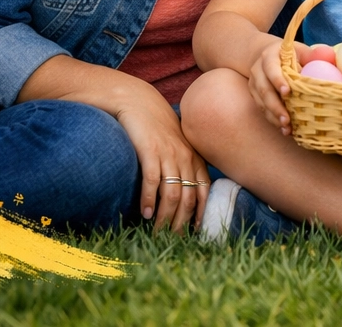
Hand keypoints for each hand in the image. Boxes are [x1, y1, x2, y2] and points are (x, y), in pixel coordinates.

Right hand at [112, 81, 210, 232]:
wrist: (137, 101)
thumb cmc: (156, 127)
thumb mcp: (174, 146)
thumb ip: (181, 166)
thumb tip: (181, 194)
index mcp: (194, 157)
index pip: (203, 191)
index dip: (200, 213)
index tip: (195, 232)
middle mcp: (185, 157)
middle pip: (189, 198)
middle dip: (182, 222)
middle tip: (174, 240)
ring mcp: (168, 154)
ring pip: (172, 194)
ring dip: (165, 217)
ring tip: (158, 233)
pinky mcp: (150, 151)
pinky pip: (153, 181)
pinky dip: (150, 200)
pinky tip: (145, 214)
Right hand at [248, 37, 308, 135]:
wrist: (265, 54)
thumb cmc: (289, 53)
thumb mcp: (299, 49)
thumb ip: (311, 54)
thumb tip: (330, 58)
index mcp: (269, 56)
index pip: (271, 68)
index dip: (278, 80)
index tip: (287, 92)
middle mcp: (258, 70)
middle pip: (264, 89)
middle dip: (275, 106)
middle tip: (286, 120)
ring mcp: (254, 83)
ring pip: (261, 102)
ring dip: (273, 116)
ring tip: (286, 129)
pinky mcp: (254, 95)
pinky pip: (262, 109)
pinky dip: (272, 119)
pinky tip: (284, 129)